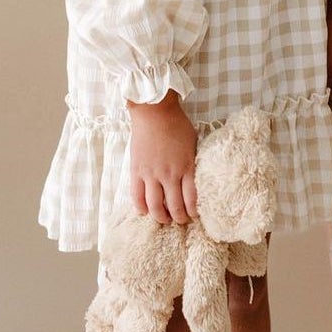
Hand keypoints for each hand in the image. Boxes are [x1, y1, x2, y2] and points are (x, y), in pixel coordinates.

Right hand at [128, 93, 197, 224]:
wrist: (154, 111)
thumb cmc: (177, 124)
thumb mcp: (193, 142)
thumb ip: (192, 163)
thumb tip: (194, 180)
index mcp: (186, 166)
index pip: (191, 199)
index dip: (193, 212)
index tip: (194, 216)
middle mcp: (169, 174)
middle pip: (175, 207)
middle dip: (179, 218)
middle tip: (180, 221)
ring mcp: (151, 174)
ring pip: (155, 206)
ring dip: (160, 217)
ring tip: (164, 219)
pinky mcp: (137, 171)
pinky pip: (137, 196)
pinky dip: (141, 207)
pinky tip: (145, 211)